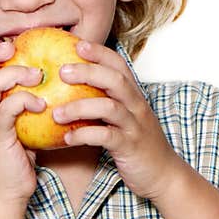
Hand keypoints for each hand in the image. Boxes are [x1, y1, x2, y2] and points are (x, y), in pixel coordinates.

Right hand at [0, 41, 46, 205]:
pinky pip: (9, 108)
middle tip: (15, 48)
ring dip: (15, 74)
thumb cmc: (11, 164)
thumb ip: (13, 107)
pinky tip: (42, 103)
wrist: (3, 198)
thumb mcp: (8, 130)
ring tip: (37, 75)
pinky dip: (26, 99)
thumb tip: (38, 82)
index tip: (9, 48)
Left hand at [52, 40, 181, 199]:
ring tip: (55, 113)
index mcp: (133, 95)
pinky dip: (84, 135)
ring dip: (79, 107)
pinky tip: (66, 138)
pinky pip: (106, 137)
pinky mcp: (130, 147)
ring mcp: (135, 126)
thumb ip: (103, 100)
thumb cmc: (134, 142)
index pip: (119, 65)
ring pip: (109, 107)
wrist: (162, 174)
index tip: (77, 44)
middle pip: (115, 80)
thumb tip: (69, 87)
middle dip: (87, 72)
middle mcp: (136, 106)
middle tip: (61, 71)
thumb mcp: (122, 117)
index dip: (99, 52)